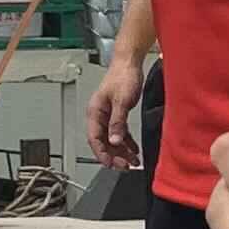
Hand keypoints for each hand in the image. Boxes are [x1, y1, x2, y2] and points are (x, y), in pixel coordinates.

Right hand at [84, 49, 147, 171]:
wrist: (130, 62)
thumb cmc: (123, 76)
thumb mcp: (121, 101)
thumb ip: (117, 122)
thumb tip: (114, 141)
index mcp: (95, 112)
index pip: (94, 139)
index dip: (102, 154)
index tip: (111, 164)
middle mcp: (99, 115)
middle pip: (103, 142)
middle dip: (114, 156)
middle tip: (125, 166)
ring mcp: (108, 115)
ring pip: (112, 139)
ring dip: (121, 152)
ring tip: (132, 161)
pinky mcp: (117, 114)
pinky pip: (120, 133)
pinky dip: (127, 143)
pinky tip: (134, 150)